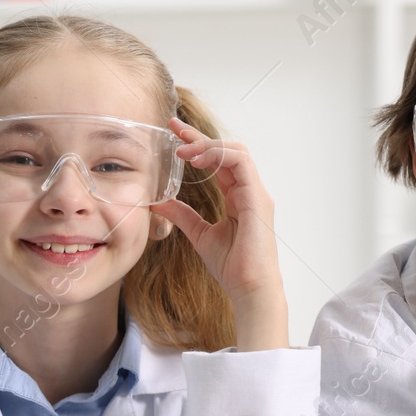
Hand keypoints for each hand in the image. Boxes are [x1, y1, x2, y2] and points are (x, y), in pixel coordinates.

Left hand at [152, 117, 287, 349]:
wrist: (248, 287)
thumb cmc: (232, 266)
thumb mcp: (199, 233)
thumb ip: (182, 214)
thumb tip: (159, 201)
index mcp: (237, 197)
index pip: (218, 161)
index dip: (197, 145)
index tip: (174, 136)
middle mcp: (249, 190)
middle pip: (226, 149)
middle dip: (199, 136)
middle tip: (173, 128)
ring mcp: (255, 192)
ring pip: (235, 151)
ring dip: (207, 145)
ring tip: (182, 150)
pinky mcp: (257, 198)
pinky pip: (241, 163)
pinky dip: (219, 156)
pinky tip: (198, 160)